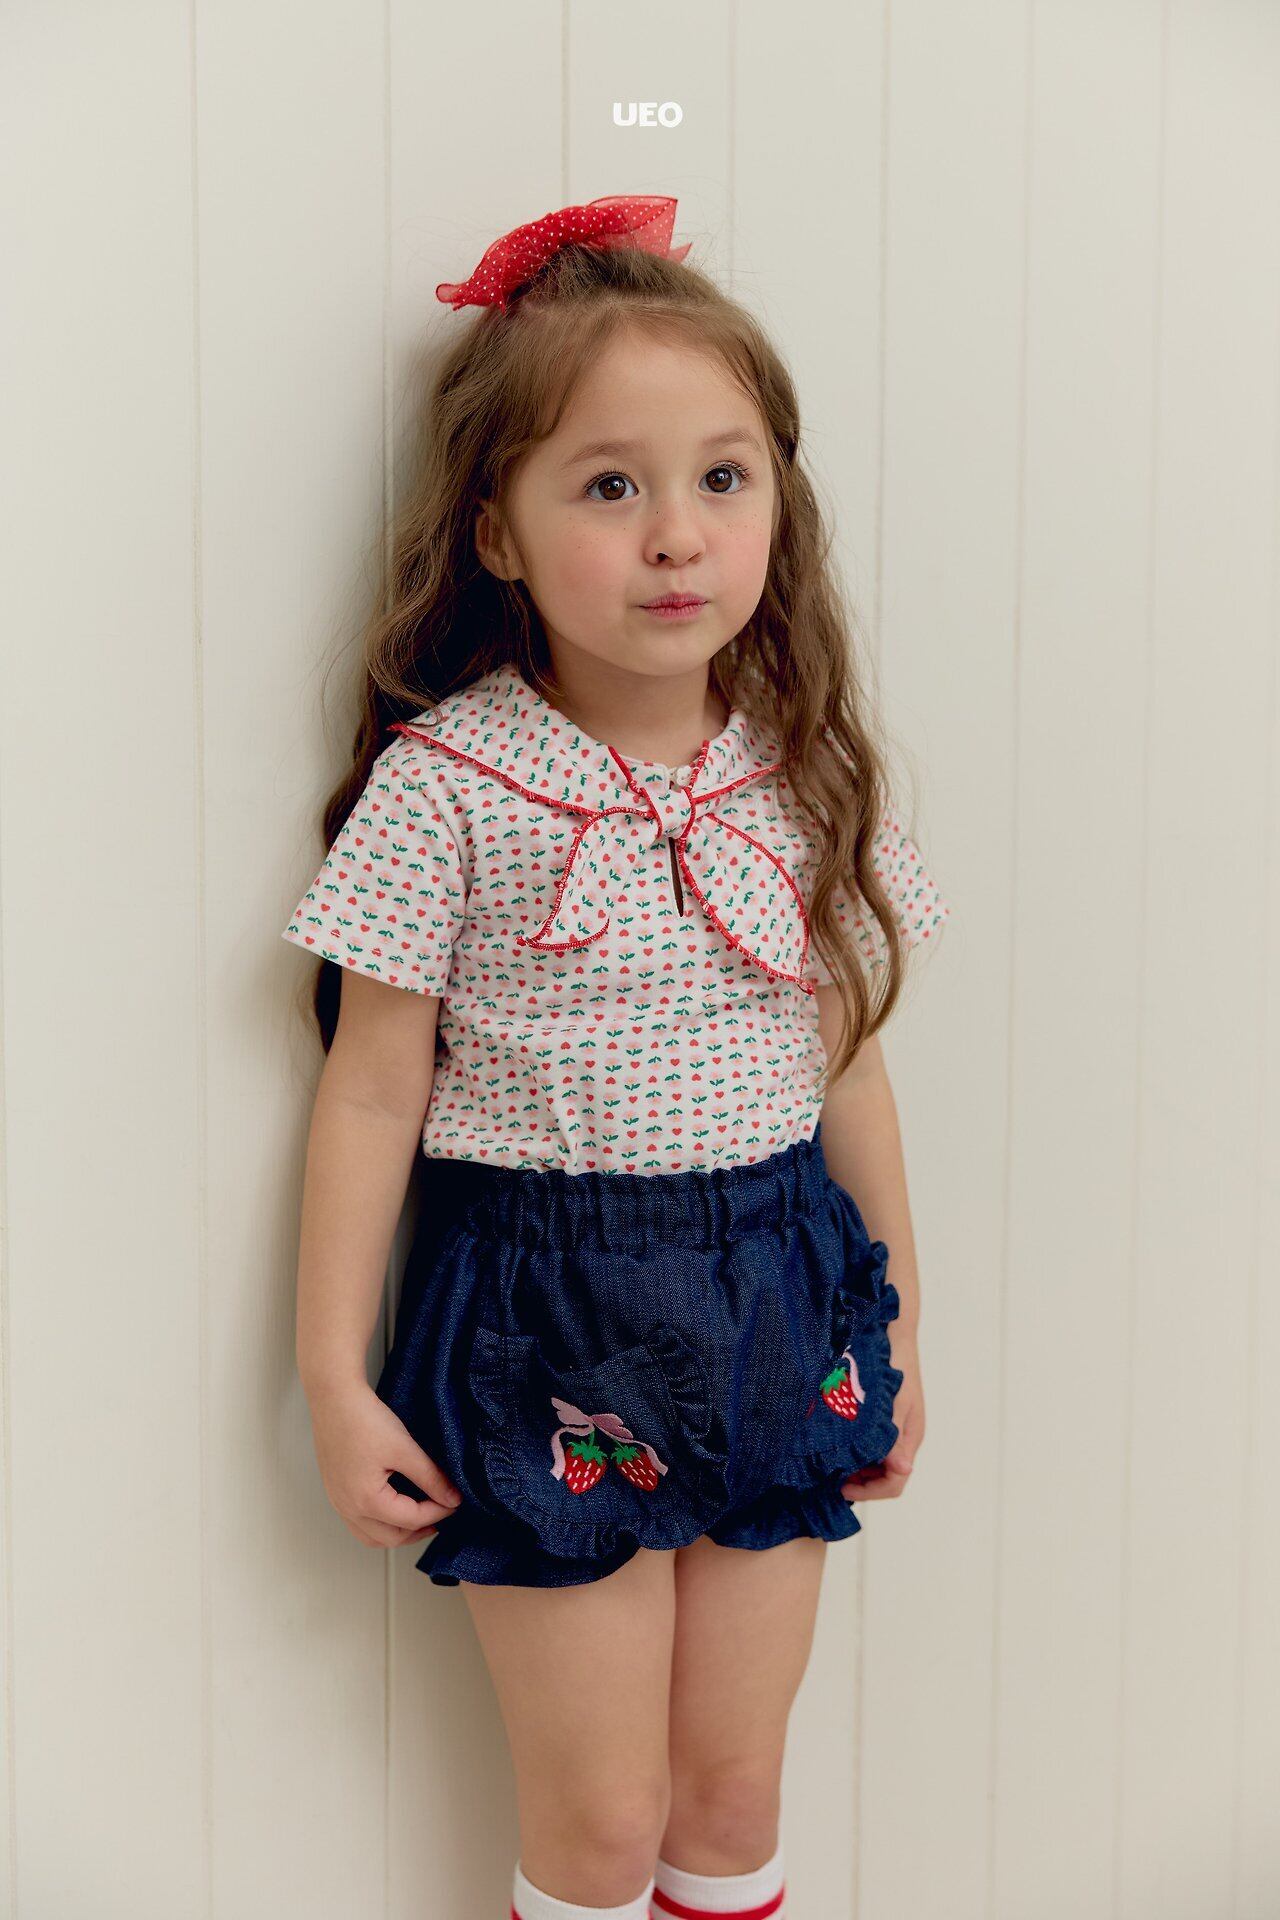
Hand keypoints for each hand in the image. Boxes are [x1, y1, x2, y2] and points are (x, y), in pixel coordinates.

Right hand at [307, 1377, 464, 1547]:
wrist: (333, 1398)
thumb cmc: (364, 1420)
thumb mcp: (404, 1449)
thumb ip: (430, 1477)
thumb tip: (452, 1498)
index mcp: (366, 1501)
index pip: (411, 1520)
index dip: (438, 1512)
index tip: (456, 1501)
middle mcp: (348, 1509)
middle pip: (391, 1538)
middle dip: (420, 1530)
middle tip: (443, 1512)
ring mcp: (339, 1503)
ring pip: (372, 1537)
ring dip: (399, 1533)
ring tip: (421, 1518)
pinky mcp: (336, 1493)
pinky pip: (359, 1524)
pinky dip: (380, 1525)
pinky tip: (395, 1510)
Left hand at [841, 1325, 924, 1503]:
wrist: (892, 1331)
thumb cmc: (894, 1364)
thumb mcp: (894, 1403)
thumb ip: (895, 1437)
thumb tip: (903, 1470)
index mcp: (909, 1437)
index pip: (895, 1482)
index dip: (869, 1492)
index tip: (841, 1486)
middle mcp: (903, 1436)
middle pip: (885, 1476)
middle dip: (860, 1482)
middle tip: (829, 1476)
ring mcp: (894, 1427)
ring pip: (876, 1461)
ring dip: (856, 1466)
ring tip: (830, 1460)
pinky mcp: (883, 1416)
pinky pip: (870, 1442)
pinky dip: (855, 1449)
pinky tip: (835, 1441)